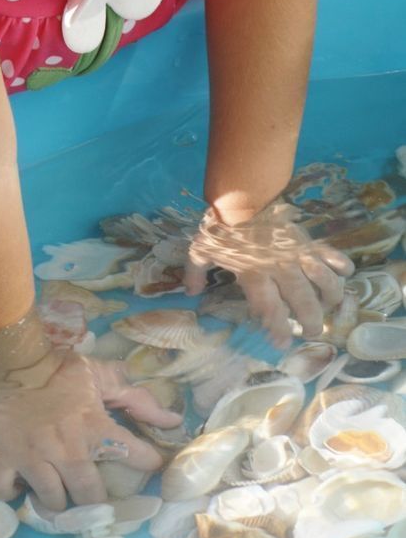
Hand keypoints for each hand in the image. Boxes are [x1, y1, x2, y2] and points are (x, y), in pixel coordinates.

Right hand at [0, 354, 180, 509]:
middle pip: (89, 495)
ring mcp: (32, 457)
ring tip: (57, 492)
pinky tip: (19, 484)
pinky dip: (12, 491)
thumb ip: (135, 398)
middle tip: (91, 495)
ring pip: (52, 500)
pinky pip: (6, 491)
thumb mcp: (98, 375)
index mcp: (94, 426)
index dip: (146, 463)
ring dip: (57, 499)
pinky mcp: (1, 459)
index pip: (133, 455)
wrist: (4, 358)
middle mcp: (66, 448)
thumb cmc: (54, 367)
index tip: (149, 466)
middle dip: (93, 499)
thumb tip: (173, 420)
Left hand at [184, 200, 353, 346]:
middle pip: (302, 300)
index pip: (270, 308)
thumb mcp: (200, 249)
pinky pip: (328, 253)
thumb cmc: (220, 225)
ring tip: (332, 306)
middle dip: (310, 320)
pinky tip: (347, 272)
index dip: (278, 327)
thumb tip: (190, 293)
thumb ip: (195, 273)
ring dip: (330, 295)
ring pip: (322, 280)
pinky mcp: (306, 240)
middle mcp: (279, 269)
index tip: (282, 343)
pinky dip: (340, 262)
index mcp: (254, 276)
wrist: (243, 194)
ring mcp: (296, 254)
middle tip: (312, 333)